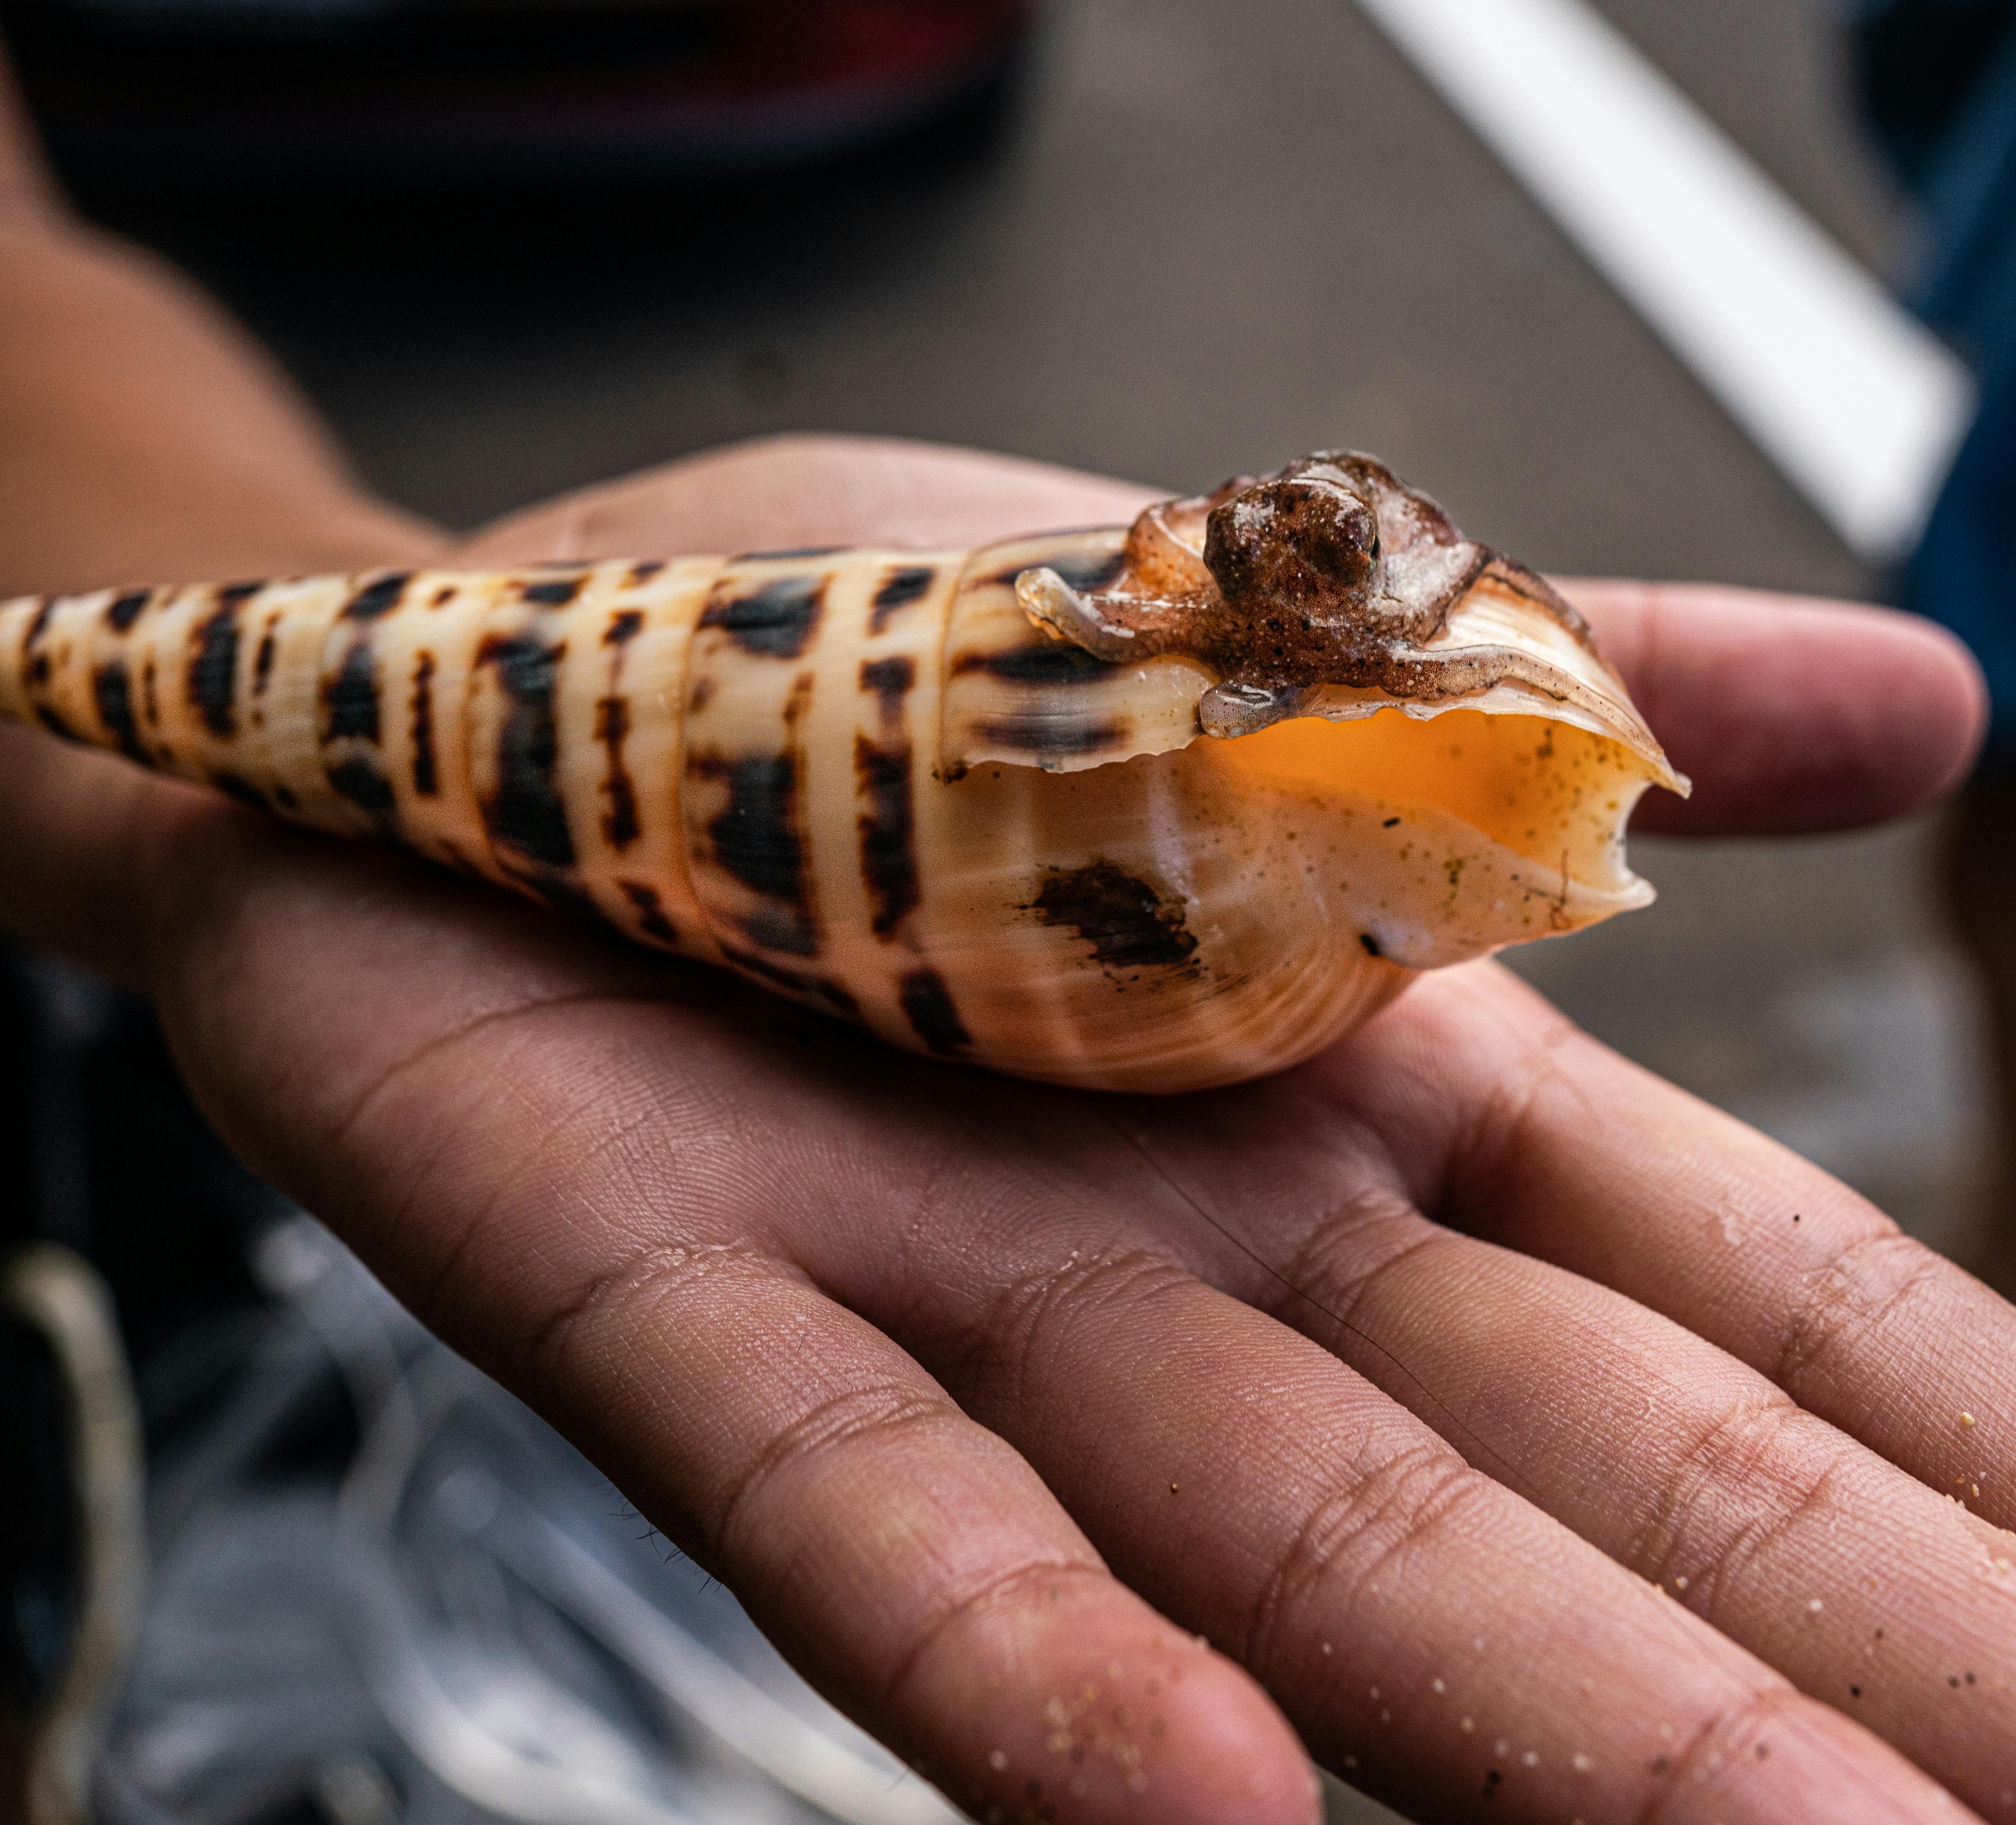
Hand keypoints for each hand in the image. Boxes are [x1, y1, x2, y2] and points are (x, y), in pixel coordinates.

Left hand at [107, 437, 2003, 1823]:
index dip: (1959, 1449)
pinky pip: (867, 1506)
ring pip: (1276, 1547)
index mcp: (1359, 1088)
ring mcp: (940, 1295)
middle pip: (1568, 1479)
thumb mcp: (1243, 621)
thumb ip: (1555, 687)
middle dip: (1826, 1666)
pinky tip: (1201, 1809)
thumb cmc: (868, 660)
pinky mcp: (667, 1293)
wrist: (460, 664)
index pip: (1733, 1301)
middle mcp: (1202, 1244)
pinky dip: (1020, 1656)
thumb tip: (1937, 696)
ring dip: (1537, 1730)